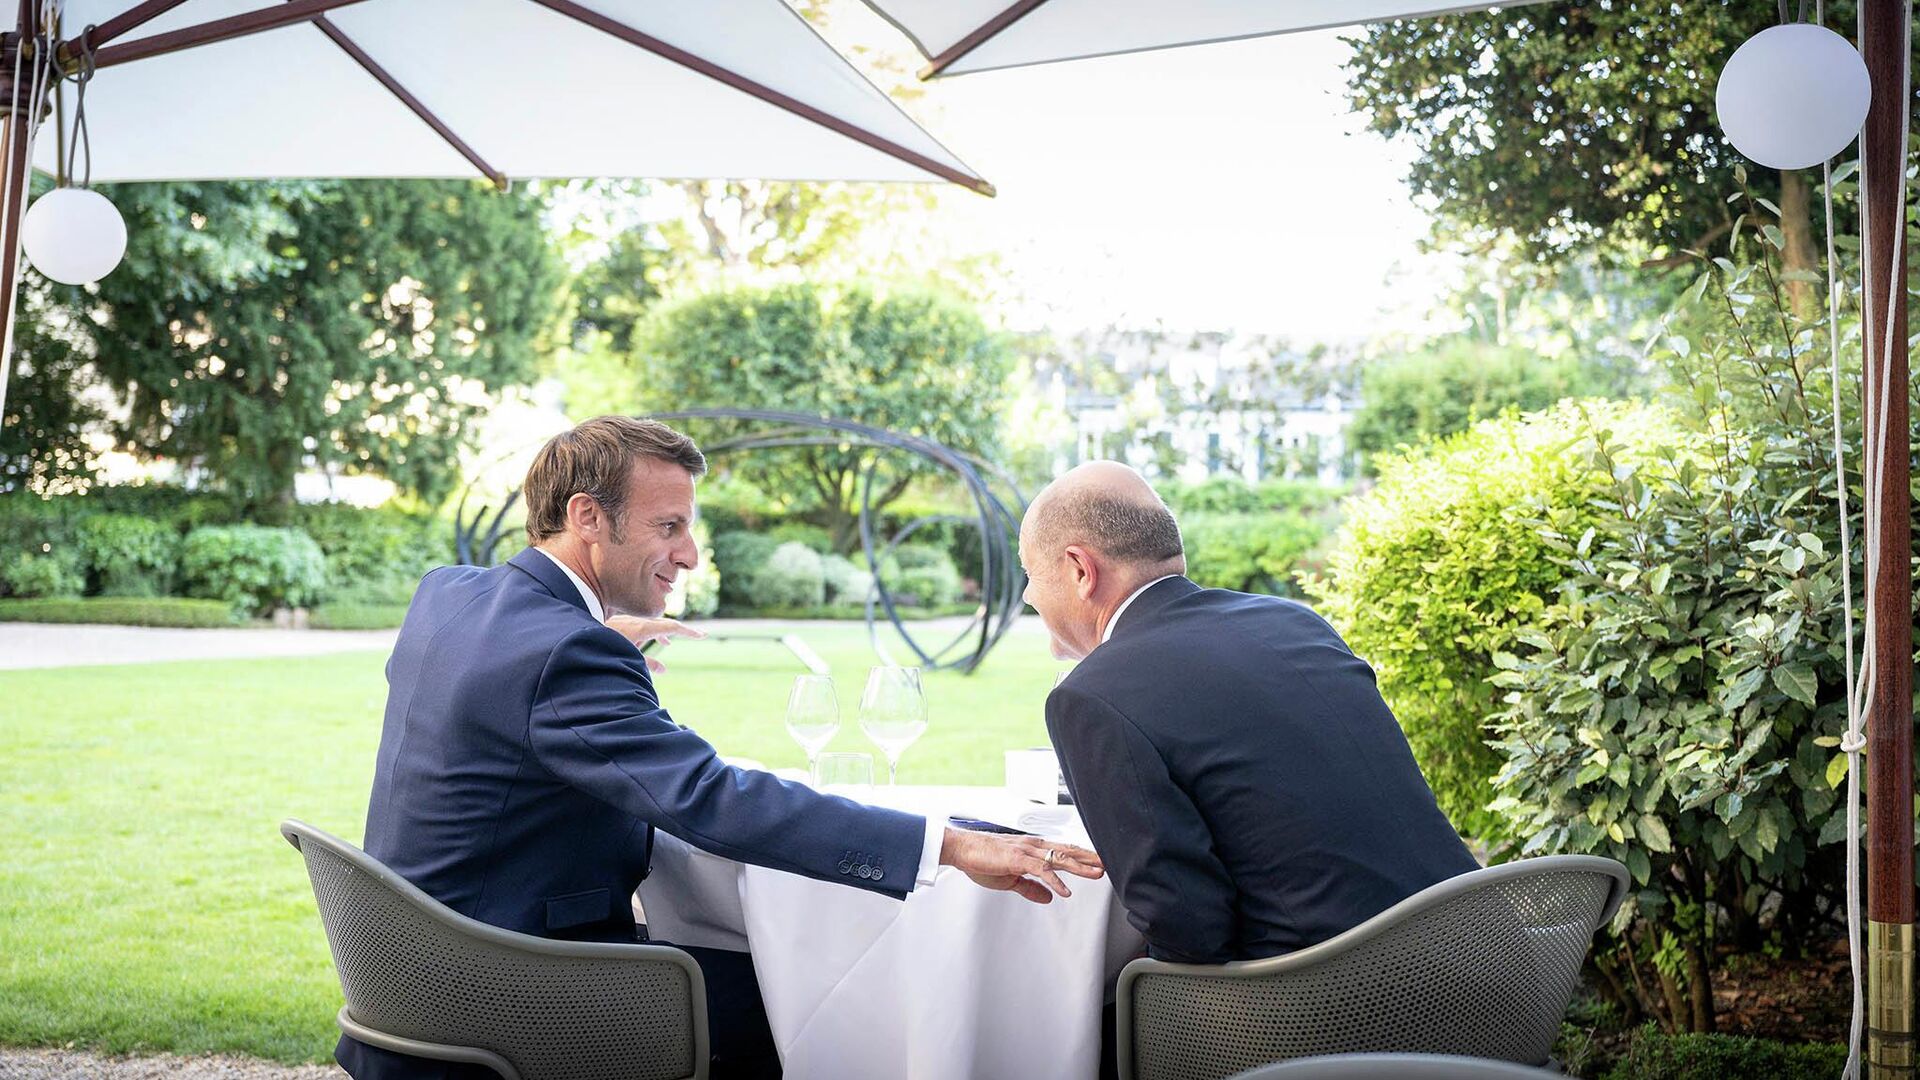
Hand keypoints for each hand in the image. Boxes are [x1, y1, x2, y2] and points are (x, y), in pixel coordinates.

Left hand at [603, 615, 705, 672]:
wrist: (579, 634)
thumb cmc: (603, 649)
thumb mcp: (627, 658)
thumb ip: (646, 664)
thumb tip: (664, 670)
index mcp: (642, 628)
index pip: (671, 627)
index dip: (688, 631)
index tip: (702, 635)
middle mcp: (637, 622)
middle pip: (665, 624)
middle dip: (682, 631)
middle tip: (698, 635)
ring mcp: (629, 621)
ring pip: (652, 626)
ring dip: (664, 633)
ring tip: (671, 642)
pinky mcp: (621, 624)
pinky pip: (642, 627)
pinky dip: (652, 634)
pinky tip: (653, 641)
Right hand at [940, 828, 1103, 903]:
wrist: (962, 849)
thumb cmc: (982, 859)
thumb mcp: (1010, 879)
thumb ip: (1031, 888)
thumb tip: (1048, 898)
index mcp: (1032, 849)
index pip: (1062, 852)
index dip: (1081, 857)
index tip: (1097, 863)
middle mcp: (1032, 847)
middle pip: (1066, 852)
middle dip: (1088, 859)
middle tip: (1107, 864)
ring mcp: (1025, 851)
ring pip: (1058, 859)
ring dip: (1079, 867)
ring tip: (1095, 874)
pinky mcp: (1016, 860)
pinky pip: (1039, 871)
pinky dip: (1054, 881)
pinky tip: (1065, 891)